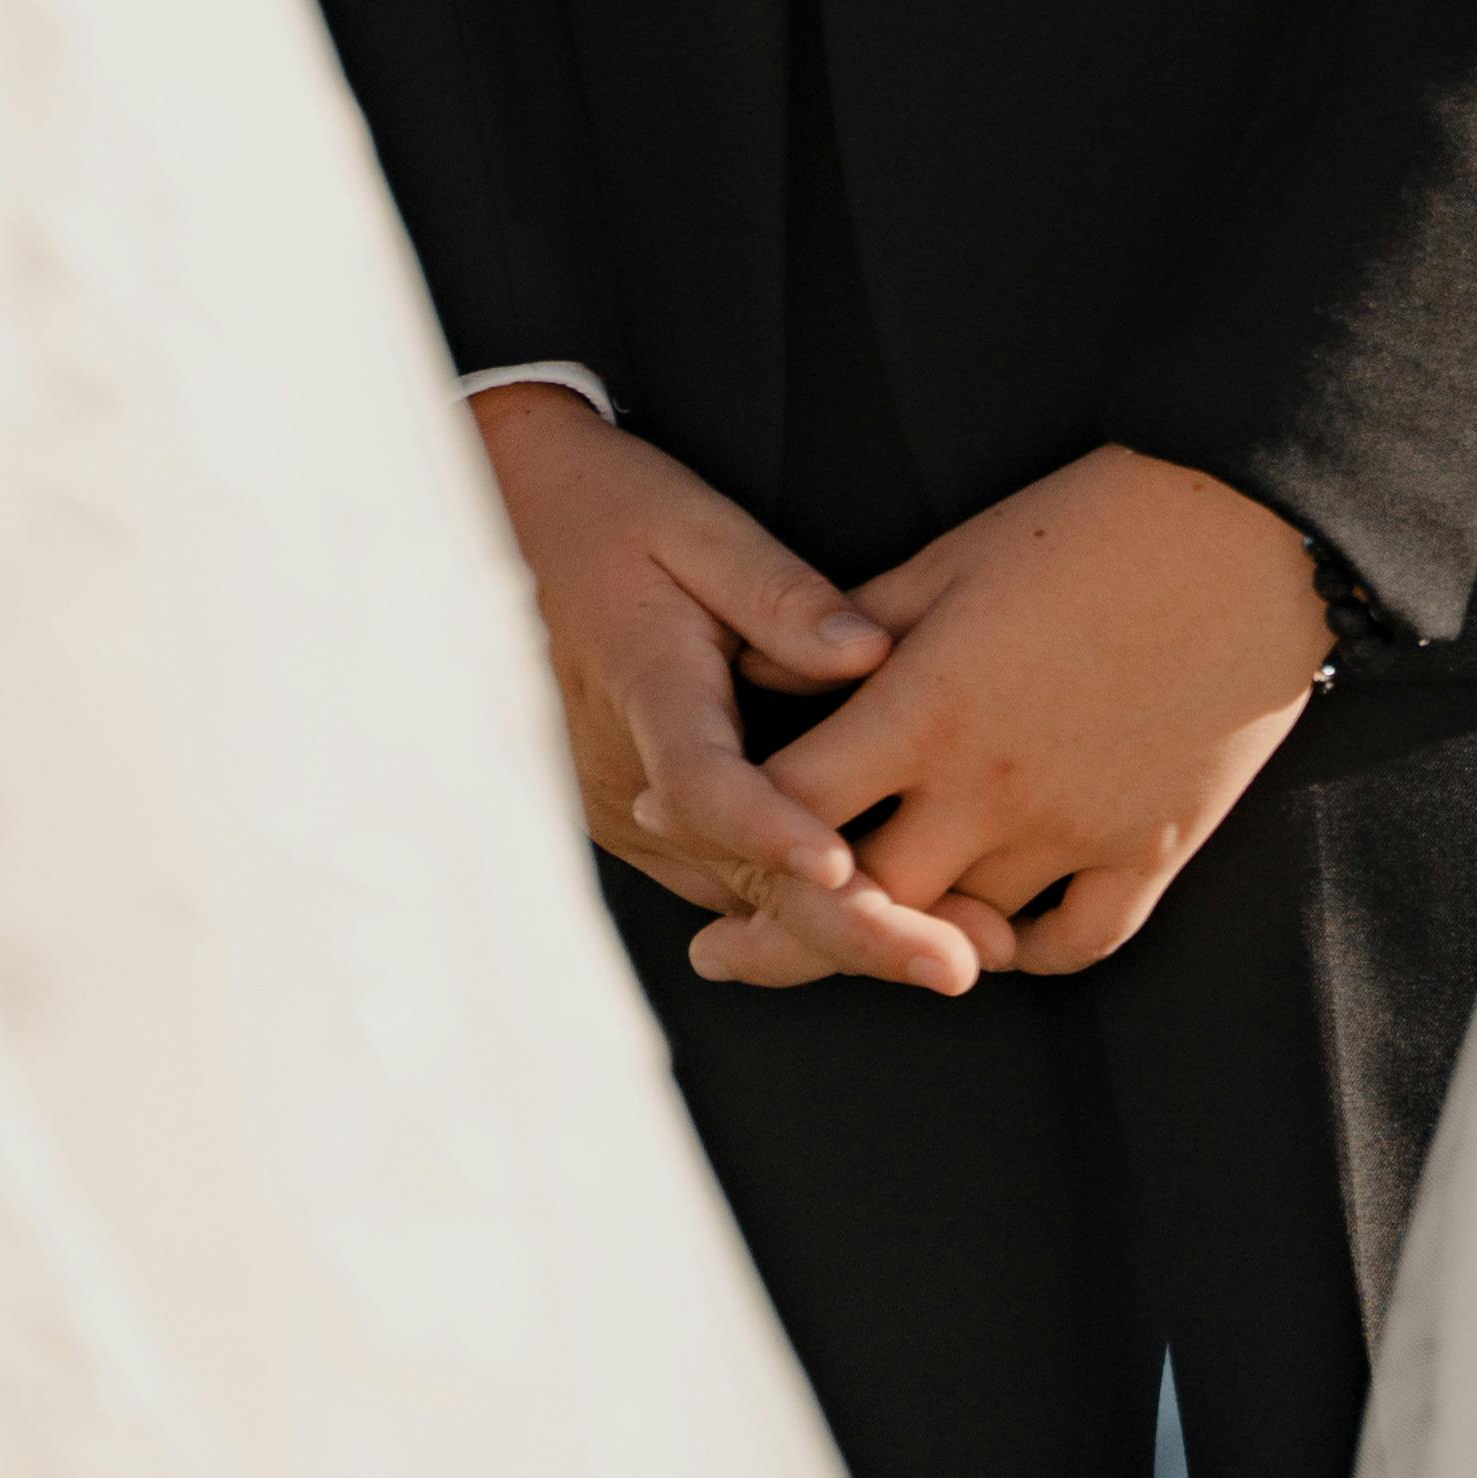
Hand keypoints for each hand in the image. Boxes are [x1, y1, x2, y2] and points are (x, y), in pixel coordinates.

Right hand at [468, 392, 981, 998]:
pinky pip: (731, 879)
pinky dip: (809, 906)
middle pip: (743, 879)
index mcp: (642, 690)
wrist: (514, 530)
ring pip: (743, 899)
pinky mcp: (645, 824)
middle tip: (961, 964)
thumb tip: (870, 653)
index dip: (771, 830)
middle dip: (857, 930)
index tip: (844, 867)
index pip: (701, 784)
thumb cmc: (611, 514)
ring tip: (962, 953)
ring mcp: (630, 813)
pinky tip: (902, 917)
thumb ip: (781, 591)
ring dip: (847, 932)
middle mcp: (628, 777)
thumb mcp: (695, 522)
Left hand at [705, 447, 1326, 992]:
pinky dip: (1024, 952)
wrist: (1245, 531)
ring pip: (961, 933)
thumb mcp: (953, 557)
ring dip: (905, 938)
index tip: (676, 831)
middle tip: (731, 949)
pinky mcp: (1149, 853)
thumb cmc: (1088, 521)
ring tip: (855, 938)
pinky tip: (988, 941)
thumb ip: (852, 629)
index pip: (795, 801)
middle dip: (783, 933)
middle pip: (861, 903)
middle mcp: (989, 789)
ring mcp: (1073, 832)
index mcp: (926, 707)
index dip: (725, 821)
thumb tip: (765, 678)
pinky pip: (1073, 943)